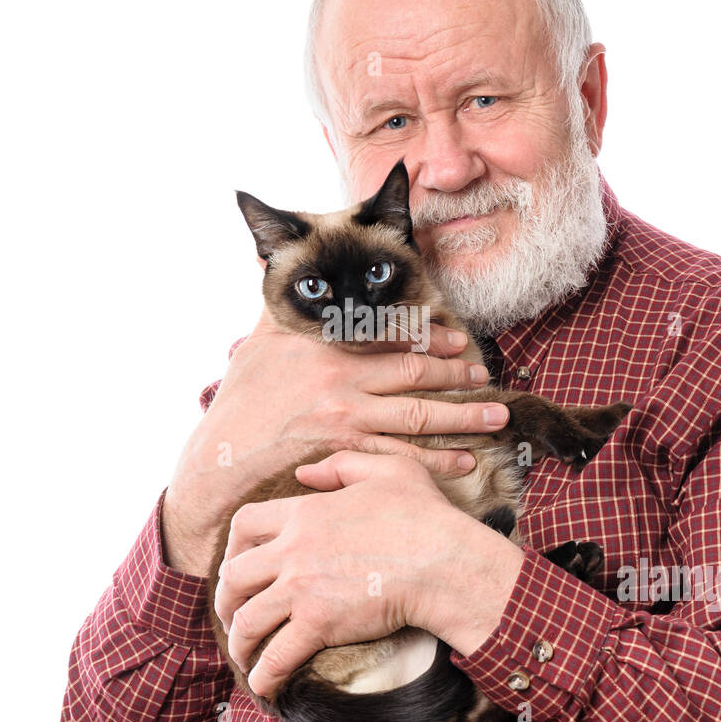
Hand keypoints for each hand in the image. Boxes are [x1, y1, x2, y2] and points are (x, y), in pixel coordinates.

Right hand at [162, 308, 510, 575]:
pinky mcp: (346, 452)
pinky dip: (437, 459)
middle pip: (416, 374)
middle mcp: (343, 380)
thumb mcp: (261, 340)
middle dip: (458, 375)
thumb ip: (283, 306)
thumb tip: (277, 261)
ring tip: (497, 416)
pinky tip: (465, 460)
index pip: (391, 335)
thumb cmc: (242, 396)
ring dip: (464, 416)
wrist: (224, 452)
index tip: (458, 340)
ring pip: (419, 415)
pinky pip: (402, 455)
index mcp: (328, 346)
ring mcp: (347, 418)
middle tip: (486, 377)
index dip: (431, 337)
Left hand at [212, 451, 523, 698]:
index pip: (244, 524)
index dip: (233, 546)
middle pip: (234, 575)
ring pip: (247, 619)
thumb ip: (342, 466)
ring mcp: (302, 588)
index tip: (238, 563)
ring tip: (244, 654)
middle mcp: (293, 549)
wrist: (445, 563)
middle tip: (232, 612)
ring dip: (239, 641)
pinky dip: (264, 673)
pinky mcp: (319, 624)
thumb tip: (304, 472)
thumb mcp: (389, 470)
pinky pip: (277, 654)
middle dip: (226, 598)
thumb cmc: (426, 517)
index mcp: (305, 512)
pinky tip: (263, 684)